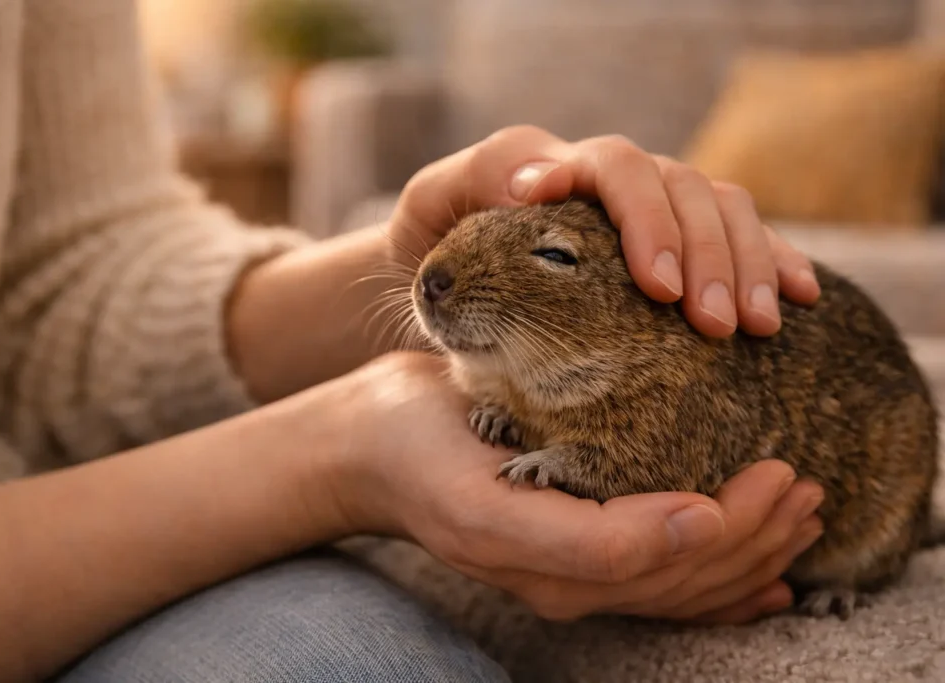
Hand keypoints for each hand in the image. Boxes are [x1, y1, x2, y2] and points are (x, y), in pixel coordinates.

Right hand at [332, 352, 824, 623]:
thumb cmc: (418, 449)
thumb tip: (694, 524)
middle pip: (686, 576)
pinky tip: (761, 578)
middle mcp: (568, 580)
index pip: (669, 563)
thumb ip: (584, 539)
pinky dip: (719, 578)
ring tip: (800, 514)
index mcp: (551, 568)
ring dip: (751, 551)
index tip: (779, 473)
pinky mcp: (571, 549)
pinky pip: (659, 580)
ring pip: (682, 580)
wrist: (371, 443)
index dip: (734, 528)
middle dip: (757, 538)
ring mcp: (570, 570)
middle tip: (804, 486)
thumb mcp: (483, 499)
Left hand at [389, 126, 820, 337]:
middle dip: (706, 255)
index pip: (616, 168)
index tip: (655, 286)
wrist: (437, 274)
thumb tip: (530, 184)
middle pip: (682, 189)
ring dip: (746, 263)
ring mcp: (643, 210)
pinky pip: (736, 238)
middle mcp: (607, 180)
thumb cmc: (427, 247)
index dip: (646, 217)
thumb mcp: (425, 213)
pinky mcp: (667, 244)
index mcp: (552, 165)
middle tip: (715, 325)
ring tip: (758, 327)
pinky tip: (798, 297)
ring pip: (720, 209)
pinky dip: (772, 260)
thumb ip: (464, 189)